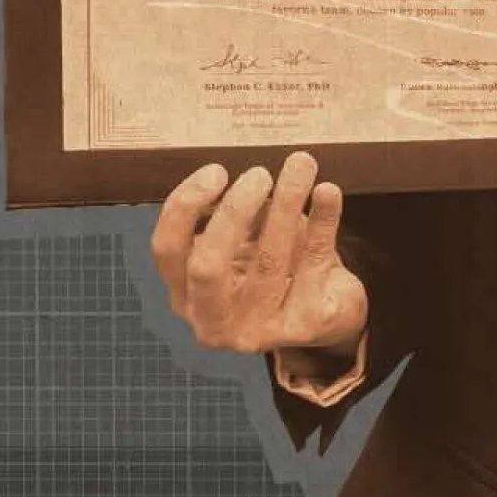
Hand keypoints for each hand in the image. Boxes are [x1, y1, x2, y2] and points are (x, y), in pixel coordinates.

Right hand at [149, 151, 366, 359]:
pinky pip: (314, 263)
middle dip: (232, 212)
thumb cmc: (277, 269)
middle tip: (260, 174)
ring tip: (300, 165)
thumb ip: (236, 214)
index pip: (166, 250)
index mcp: (186, 295)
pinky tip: (328, 191)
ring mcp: (257, 331)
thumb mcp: (246, 242)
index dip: (186, 205)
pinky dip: (323, 220)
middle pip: (207, 265)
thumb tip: (245, 177)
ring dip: (285, 204)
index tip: (218, 170)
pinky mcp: (304, 327)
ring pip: (269, 261)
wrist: (329, 314)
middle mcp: (212, 322)